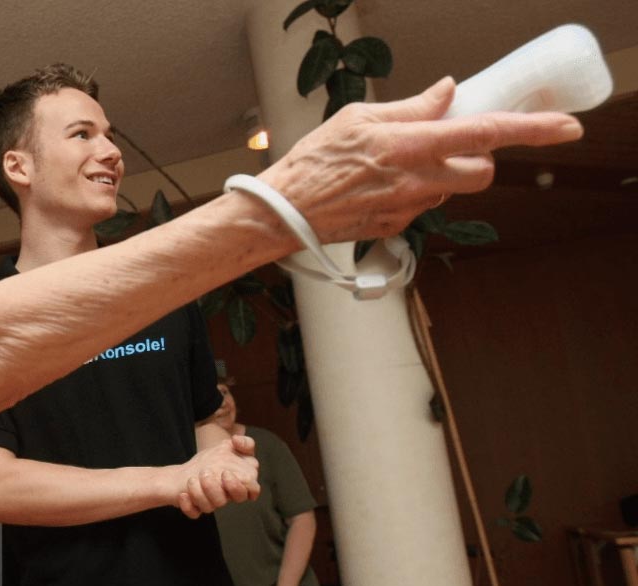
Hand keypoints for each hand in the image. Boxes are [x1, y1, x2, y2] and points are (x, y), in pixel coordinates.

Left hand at [172, 434, 259, 518]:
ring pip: (213, 506)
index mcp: (239, 481)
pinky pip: (195, 513)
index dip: (244, 484)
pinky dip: (189, 505)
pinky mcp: (196, 508)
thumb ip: (243, 444)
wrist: (183, 474)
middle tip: (207, 473)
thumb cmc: (210, 462)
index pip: (252, 488)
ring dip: (202, 492)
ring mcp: (212, 502)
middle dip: (225, 486)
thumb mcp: (228, 448)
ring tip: (193, 479)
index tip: (226, 472)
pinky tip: (183, 495)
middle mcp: (227, 494)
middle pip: (236, 497)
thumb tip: (237, 439)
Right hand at [257, 76, 582, 244]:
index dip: (532, 129)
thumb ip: (411, 108)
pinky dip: (411, 193)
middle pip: (481, 172)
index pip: (485, 133)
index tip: (565, 126)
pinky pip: (422, 207)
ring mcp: (410, 208)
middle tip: (448, 147)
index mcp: (410, 145)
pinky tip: (376, 187)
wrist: (284, 212)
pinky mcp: (398, 227)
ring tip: (394, 167)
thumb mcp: (358, 118)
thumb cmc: (313, 163)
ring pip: (450, 190)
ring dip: (439, 176)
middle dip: (477, 159)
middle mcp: (418, 180)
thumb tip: (445, 94)